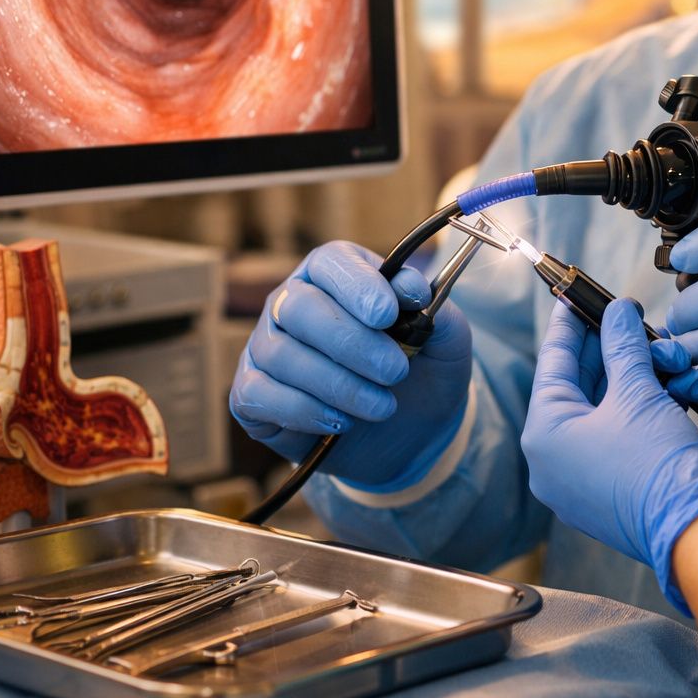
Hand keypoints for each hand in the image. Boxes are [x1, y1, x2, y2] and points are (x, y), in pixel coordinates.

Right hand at [229, 240, 471, 487]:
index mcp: (337, 275)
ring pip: (283, 355)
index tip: (388, 315)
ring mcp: (266, 347)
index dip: (357, 285)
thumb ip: (437, 310)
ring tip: (382, 407)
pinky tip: (341, 422)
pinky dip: (305, 411)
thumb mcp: (446, 343)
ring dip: (339, 385)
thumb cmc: (422, 373)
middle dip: (352, 343)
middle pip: (300, 307)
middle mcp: (292, 303)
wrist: (409, 434)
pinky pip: (259, 394)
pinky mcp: (251, 393)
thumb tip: (410, 288)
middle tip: (396, 372)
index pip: (332, 262)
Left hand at [521, 298, 697, 610]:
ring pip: (602, 410)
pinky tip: (663, 384)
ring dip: (633, 378)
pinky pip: (615, 436)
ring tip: (660, 354)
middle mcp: (552, 461)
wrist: (695, 528)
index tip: (577, 297)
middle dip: (613, 351)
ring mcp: (578, 480)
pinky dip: (638, 409)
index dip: (570, 324)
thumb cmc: (658, 468)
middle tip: (628, 320)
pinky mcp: (607, 490)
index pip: (553, 362)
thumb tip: (618, 313)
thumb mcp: (638, 391)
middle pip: (578, 386)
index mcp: (544, 435)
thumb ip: (624, 345)